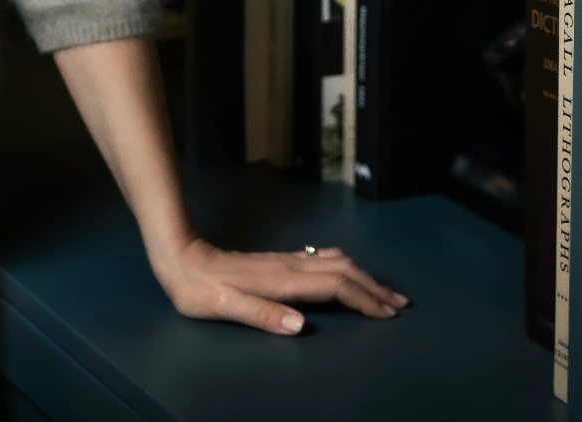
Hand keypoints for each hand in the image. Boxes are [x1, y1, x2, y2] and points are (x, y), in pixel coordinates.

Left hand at [154, 238, 408, 334]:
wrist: (181, 257)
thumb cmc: (198, 290)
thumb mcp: (222, 307)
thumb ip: (261, 315)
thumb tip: (300, 325)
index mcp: (282, 281)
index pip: (335, 287)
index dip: (364, 299)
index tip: (387, 314)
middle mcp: (290, 266)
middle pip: (344, 271)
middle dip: (375, 287)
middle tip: (401, 304)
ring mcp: (286, 261)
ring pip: (337, 262)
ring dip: (364, 275)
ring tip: (384, 291)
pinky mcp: (280, 261)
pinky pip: (324, 260)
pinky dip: (347, 268)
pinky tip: (349, 273)